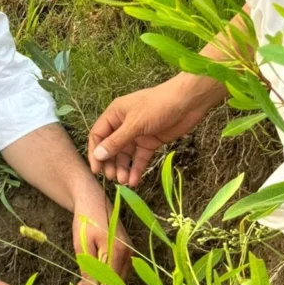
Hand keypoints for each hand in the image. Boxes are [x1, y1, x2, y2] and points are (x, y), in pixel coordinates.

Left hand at [72, 200, 131, 284]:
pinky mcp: (127, 250)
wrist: (92, 198)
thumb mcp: (82, 247)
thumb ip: (89, 271)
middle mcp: (129, 254)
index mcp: (118, 252)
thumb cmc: (85, 220)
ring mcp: (130, 252)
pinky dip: (107, 279)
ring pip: (118, 280)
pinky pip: (119, 271)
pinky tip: (94, 282)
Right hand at [88, 73, 224, 185]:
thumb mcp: (134, 124)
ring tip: (125, 181)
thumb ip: (116, 141)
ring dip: (123, 168)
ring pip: (125, 155)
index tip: (97, 170)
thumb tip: (98, 155)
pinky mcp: (150, 142)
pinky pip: (140, 157)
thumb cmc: (158, 106)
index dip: (95, 152)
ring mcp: (137, 134)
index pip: (98, 135)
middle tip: (113, 178)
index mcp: (115, 114)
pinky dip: (137, 168)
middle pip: (111, 147)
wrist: (188, 102)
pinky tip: (135, 180)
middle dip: (110, 163)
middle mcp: (123, 125)